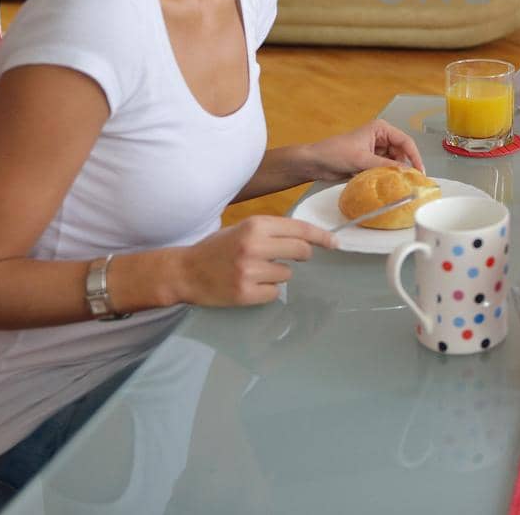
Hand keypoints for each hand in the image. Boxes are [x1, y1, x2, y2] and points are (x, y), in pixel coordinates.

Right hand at [180, 215, 333, 306]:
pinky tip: (249, 285)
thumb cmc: (216, 248)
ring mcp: (249, 271)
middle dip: (302, 255)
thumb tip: (307, 237)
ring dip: (277, 274)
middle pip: (301, 251)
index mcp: (255, 225)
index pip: (299, 228)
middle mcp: (254, 246)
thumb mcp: (242, 229)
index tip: (335, 243)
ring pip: (287, 274)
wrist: (184, 271)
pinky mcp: (245, 293)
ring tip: (255, 271)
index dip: (321, 237)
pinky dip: (266, 291)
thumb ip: (271, 231)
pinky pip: (274, 293)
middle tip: (292, 258)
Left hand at [309, 119, 424, 175]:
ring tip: (399, 184)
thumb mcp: (362, 159)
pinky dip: (387, 176)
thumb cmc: (334, 152)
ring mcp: (376, 150)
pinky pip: (385, 168)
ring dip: (395, 172)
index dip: (415, 156)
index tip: (419, 171)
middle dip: (405, 166)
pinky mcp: (370, 161)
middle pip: (402, 153)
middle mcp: (381, 138)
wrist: (316, 162)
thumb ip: (385, 165)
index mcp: (381, 129)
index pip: (405, 142)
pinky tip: (389, 184)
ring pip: (394, 162)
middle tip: (411, 182)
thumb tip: (405, 171)